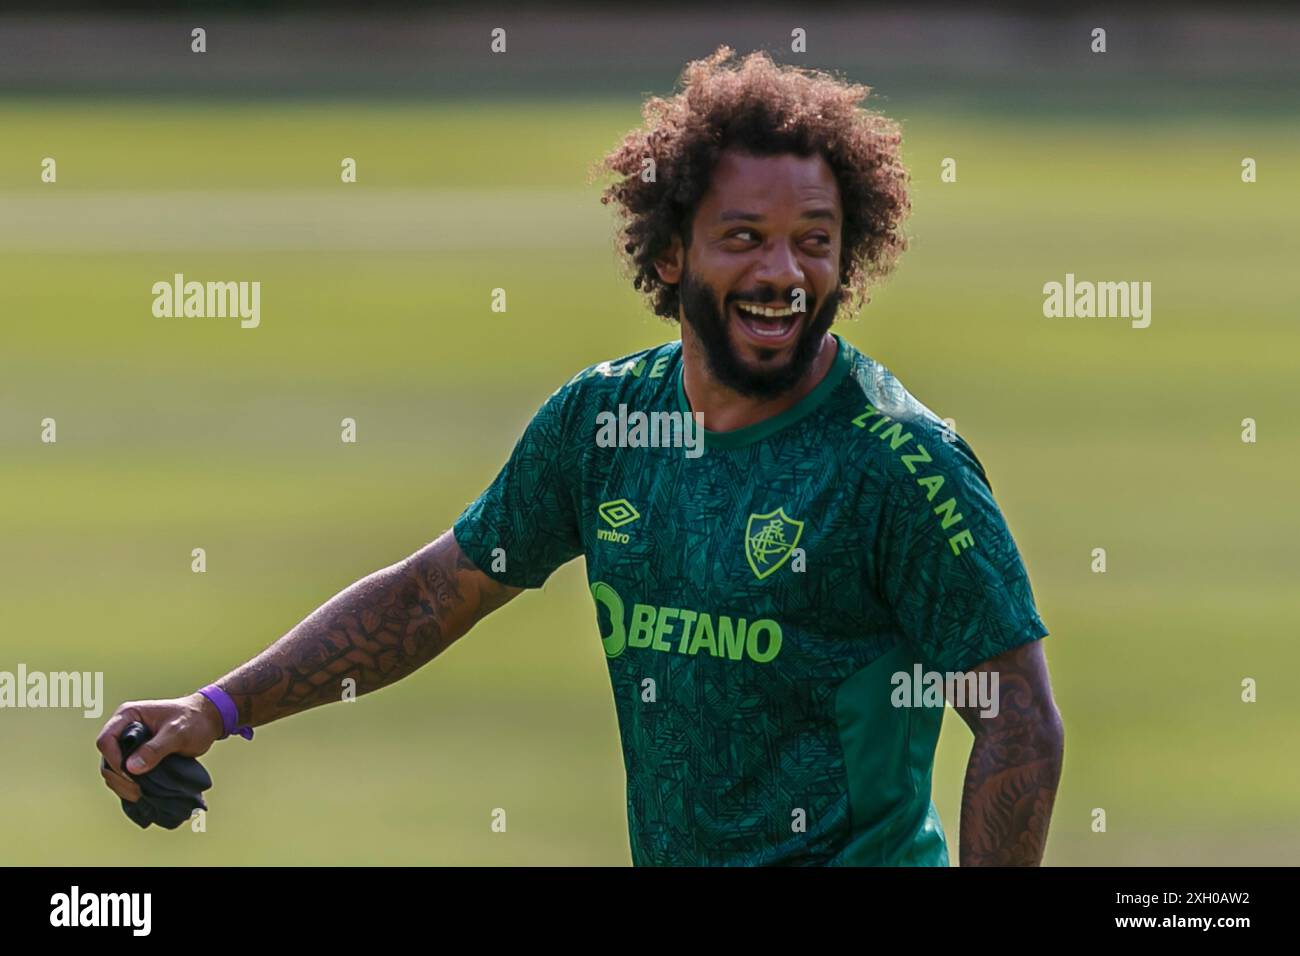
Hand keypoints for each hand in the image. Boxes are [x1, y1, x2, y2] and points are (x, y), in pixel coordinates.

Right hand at [96, 693, 223, 802]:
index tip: (131, 775)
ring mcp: (129, 744)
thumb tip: (131, 768)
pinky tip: (140, 794)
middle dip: (119, 777)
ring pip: (114, 769)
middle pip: (107, 758)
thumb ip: (155, 749)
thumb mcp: (177, 732)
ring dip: (123, 785)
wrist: (206, 720)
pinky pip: (125, 774)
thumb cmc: (193, 720)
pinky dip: (129, 785)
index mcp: (128, 715)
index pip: (106, 740)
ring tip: (140, 795)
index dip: (114, 760)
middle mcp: (123, 729)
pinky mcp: (136, 756)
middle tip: (137, 791)